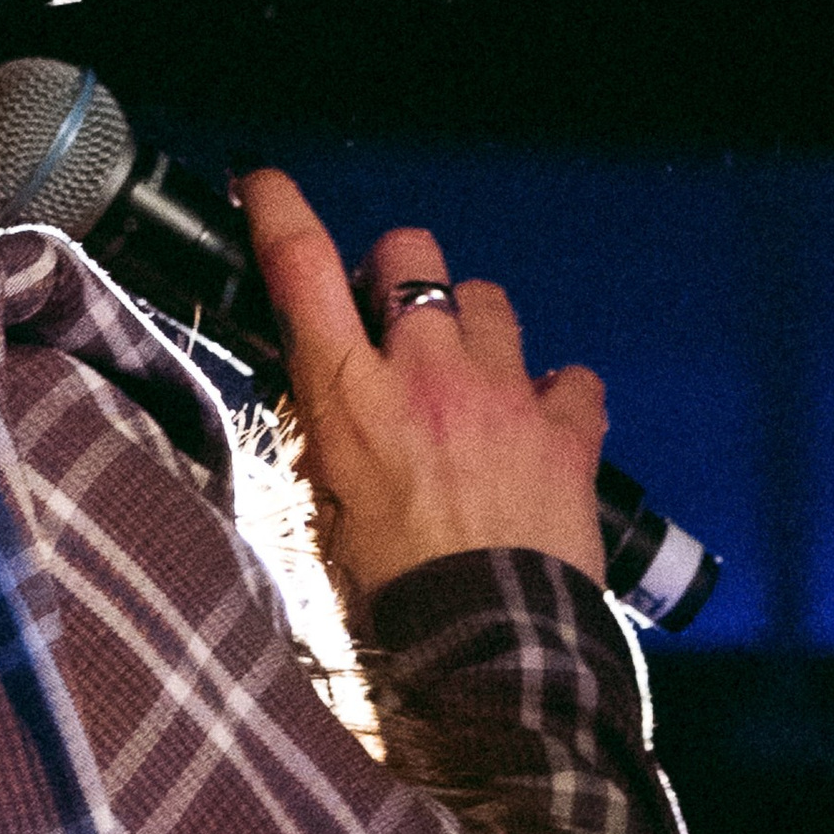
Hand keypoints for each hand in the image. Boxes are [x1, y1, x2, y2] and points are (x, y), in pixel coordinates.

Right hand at [236, 168, 606, 597]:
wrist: (487, 651)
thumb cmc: (389, 601)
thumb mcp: (320, 515)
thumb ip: (323, 442)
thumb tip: (323, 404)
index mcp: (348, 398)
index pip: (301, 269)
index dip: (279, 209)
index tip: (263, 182)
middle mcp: (426, 375)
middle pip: (410, 255)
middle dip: (398, 271)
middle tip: (392, 316)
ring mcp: (502, 393)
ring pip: (489, 298)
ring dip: (474, 328)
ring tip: (470, 382)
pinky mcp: (566, 429)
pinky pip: (571, 376)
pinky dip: (556, 395)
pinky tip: (540, 428)